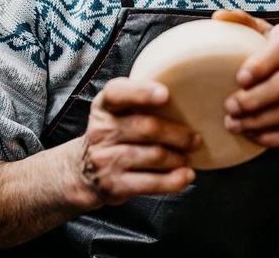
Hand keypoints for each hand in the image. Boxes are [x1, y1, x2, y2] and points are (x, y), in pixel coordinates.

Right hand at [77, 77, 199, 206]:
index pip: (116, 93)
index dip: (141, 92)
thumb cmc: (113, 135)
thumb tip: (185, 95)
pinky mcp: (113, 185)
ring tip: (188, 157)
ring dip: (177, 158)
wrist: (83, 173)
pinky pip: (150, 183)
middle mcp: (101, 130)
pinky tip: (186, 175)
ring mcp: (105, 159)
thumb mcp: (115, 112)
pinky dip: (173, 180)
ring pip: (152, 155)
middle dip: (176, 134)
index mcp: (104, 107)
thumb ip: (138, 101)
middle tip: (195, 139)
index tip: (165, 94)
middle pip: (145, 127)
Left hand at [214, 9, 278, 146]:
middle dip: (255, 98)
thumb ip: (242, 22)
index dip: (263, 64)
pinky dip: (273, 136)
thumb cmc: (277, 50)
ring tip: (233, 123)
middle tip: (229, 106)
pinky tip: (251, 135)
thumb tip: (217, 17)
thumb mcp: (264, 32)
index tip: (240, 78)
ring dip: (259, 121)